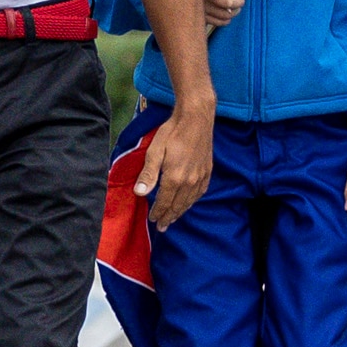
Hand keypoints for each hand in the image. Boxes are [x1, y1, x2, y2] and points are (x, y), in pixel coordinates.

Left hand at [140, 97, 216, 228]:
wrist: (196, 118)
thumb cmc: (172, 132)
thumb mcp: (154, 151)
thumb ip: (148, 175)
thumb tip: (139, 193)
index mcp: (175, 178)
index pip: (164, 202)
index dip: (158, 212)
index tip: (153, 220)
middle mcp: (189, 181)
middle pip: (178, 205)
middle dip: (169, 217)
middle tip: (162, 227)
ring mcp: (200, 177)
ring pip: (190, 201)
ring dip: (181, 212)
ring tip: (173, 219)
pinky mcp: (207, 171)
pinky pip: (200, 192)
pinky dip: (193, 201)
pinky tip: (189, 203)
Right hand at [196, 0, 251, 26]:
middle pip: (225, 2)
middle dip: (238, 2)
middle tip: (242, 0)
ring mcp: (198, 6)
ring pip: (222, 14)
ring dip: (234, 12)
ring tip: (237, 7)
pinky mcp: (197, 15)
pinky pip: (215, 22)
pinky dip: (225, 20)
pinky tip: (228, 16)